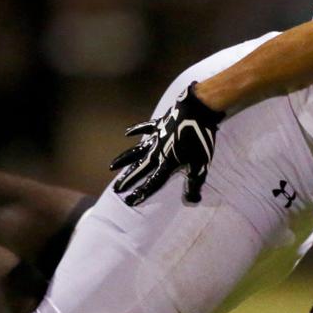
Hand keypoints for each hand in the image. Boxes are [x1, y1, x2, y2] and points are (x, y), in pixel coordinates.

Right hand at [109, 82, 224, 205]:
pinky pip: (144, 128)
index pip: (152, 183)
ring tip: (111, 167)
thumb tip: (192, 200)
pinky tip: (127, 134)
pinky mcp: (159, 124)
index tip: (129, 201)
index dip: (141, 193)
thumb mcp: (201, 165)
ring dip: (124, 159)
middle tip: (116, 189)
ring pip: (136, 151)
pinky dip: (135, 131)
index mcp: (167, 164)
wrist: (197, 111)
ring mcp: (156, 137)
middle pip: (139, 169)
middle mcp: (157, 152)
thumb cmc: (201, 139)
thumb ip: (194, 183)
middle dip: (128, 179)